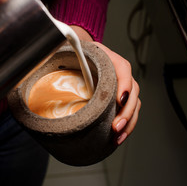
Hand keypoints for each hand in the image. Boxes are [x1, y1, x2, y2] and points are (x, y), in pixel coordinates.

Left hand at [71, 25, 140, 144]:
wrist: (83, 57)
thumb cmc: (78, 54)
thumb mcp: (74, 49)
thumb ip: (68, 48)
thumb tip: (52, 48)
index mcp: (111, 59)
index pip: (123, 69)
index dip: (124, 84)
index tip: (120, 99)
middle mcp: (121, 73)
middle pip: (133, 91)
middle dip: (126, 112)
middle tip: (115, 127)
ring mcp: (123, 86)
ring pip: (135, 104)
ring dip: (128, 123)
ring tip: (117, 137)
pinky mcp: (121, 99)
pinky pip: (130, 112)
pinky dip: (126, 126)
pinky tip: (118, 137)